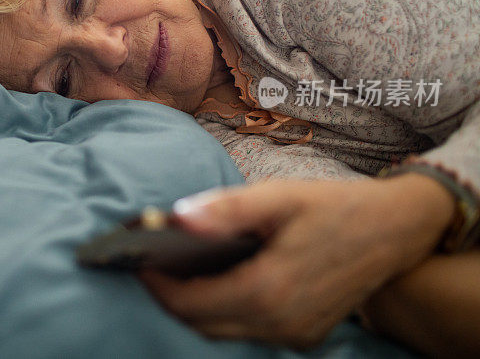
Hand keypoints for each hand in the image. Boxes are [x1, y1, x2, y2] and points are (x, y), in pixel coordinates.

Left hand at [140, 175, 453, 348]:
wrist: (395, 230)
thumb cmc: (334, 207)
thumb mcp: (278, 197)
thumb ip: (226, 209)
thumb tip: (176, 218)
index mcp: (270, 290)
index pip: (190, 304)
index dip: (157, 285)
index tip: (137, 259)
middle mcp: (281, 323)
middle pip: (201, 324)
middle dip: (171, 296)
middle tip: (153, 262)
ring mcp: (294, 335)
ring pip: (223, 331)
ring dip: (195, 306)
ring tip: (178, 269)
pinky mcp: (303, 335)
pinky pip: (247, 330)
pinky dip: (223, 310)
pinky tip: (217, 280)